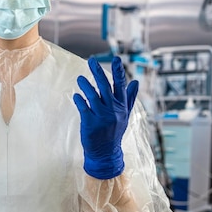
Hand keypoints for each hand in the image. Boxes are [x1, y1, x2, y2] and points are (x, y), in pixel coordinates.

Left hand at [73, 56, 138, 178]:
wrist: (106, 153)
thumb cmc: (114, 132)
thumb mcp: (125, 115)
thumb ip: (129, 98)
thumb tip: (136, 82)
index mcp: (122, 106)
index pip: (121, 85)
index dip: (118, 71)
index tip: (116, 58)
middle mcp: (113, 110)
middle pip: (105, 86)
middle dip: (98, 72)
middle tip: (91, 60)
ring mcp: (102, 117)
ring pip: (92, 95)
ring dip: (85, 85)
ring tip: (80, 79)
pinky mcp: (90, 123)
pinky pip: (83, 107)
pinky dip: (79, 100)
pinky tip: (76, 96)